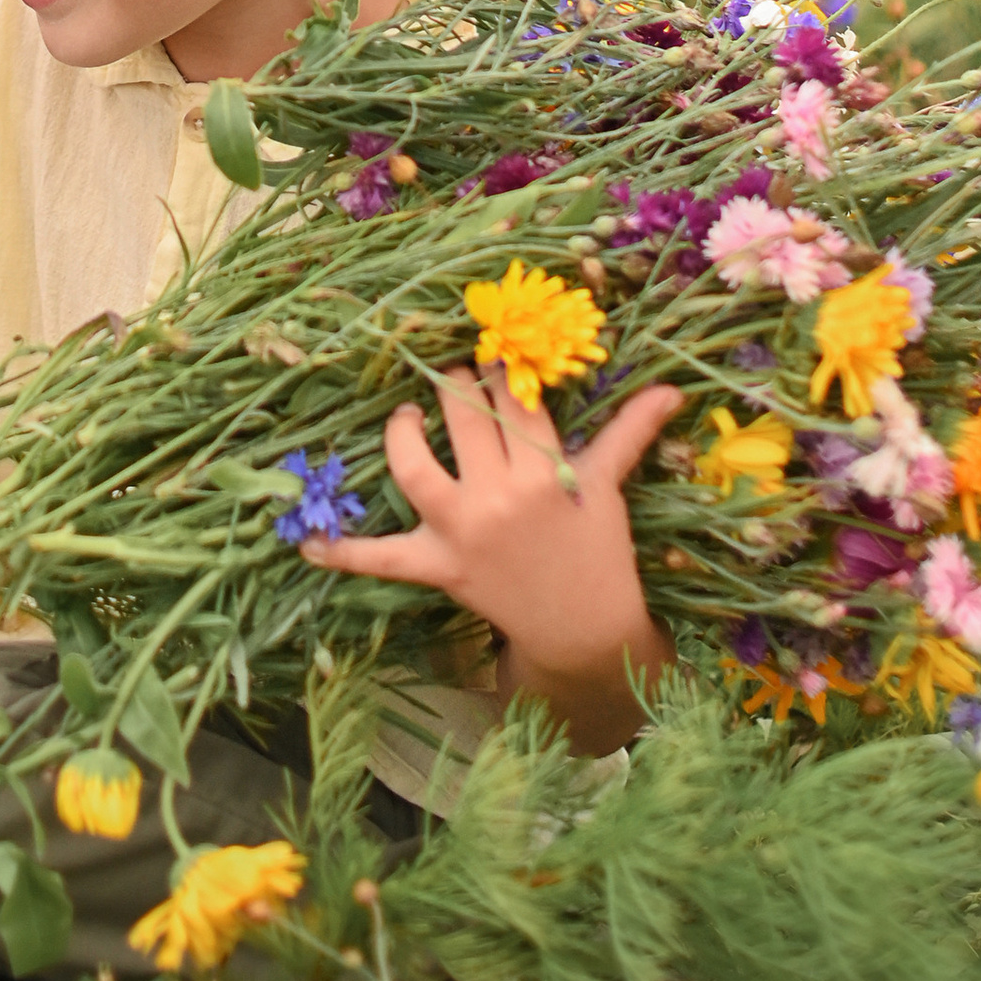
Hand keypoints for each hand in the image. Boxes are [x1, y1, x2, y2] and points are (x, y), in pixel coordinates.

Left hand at [302, 372, 681, 752]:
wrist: (586, 632)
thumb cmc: (599, 552)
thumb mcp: (611, 489)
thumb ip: (629, 432)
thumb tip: (673, 389)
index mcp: (548, 470)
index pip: (516, 399)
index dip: (501, 368)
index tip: (492, 348)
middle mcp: (502, 494)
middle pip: (463, 419)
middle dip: (454, 385)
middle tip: (451, 375)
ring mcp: (465, 531)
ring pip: (414, 468)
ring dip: (399, 435)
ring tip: (403, 416)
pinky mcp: (441, 567)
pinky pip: (383, 559)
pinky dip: (344, 552)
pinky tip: (307, 543)